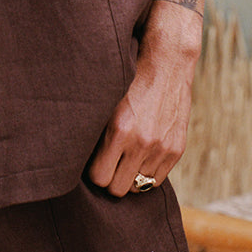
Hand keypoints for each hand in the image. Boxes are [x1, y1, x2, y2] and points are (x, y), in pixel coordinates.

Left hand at [87, 2, 202, 197]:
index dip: (93, 172)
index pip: (98, 178)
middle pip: (117, 189)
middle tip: (107, 164)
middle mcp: (141, 142)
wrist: (167, 63)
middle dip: (110, 179)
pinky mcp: (176, 149)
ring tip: (124, 159)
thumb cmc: (129, 78)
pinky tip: (141, 157)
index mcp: (118, 130)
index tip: (91, 162)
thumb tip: (74, 158)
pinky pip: (157, 180)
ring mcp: (161, 148)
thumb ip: (95, 131)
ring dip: (129, 176)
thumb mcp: (105, 100)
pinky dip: (147, 173)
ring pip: (138, 187)